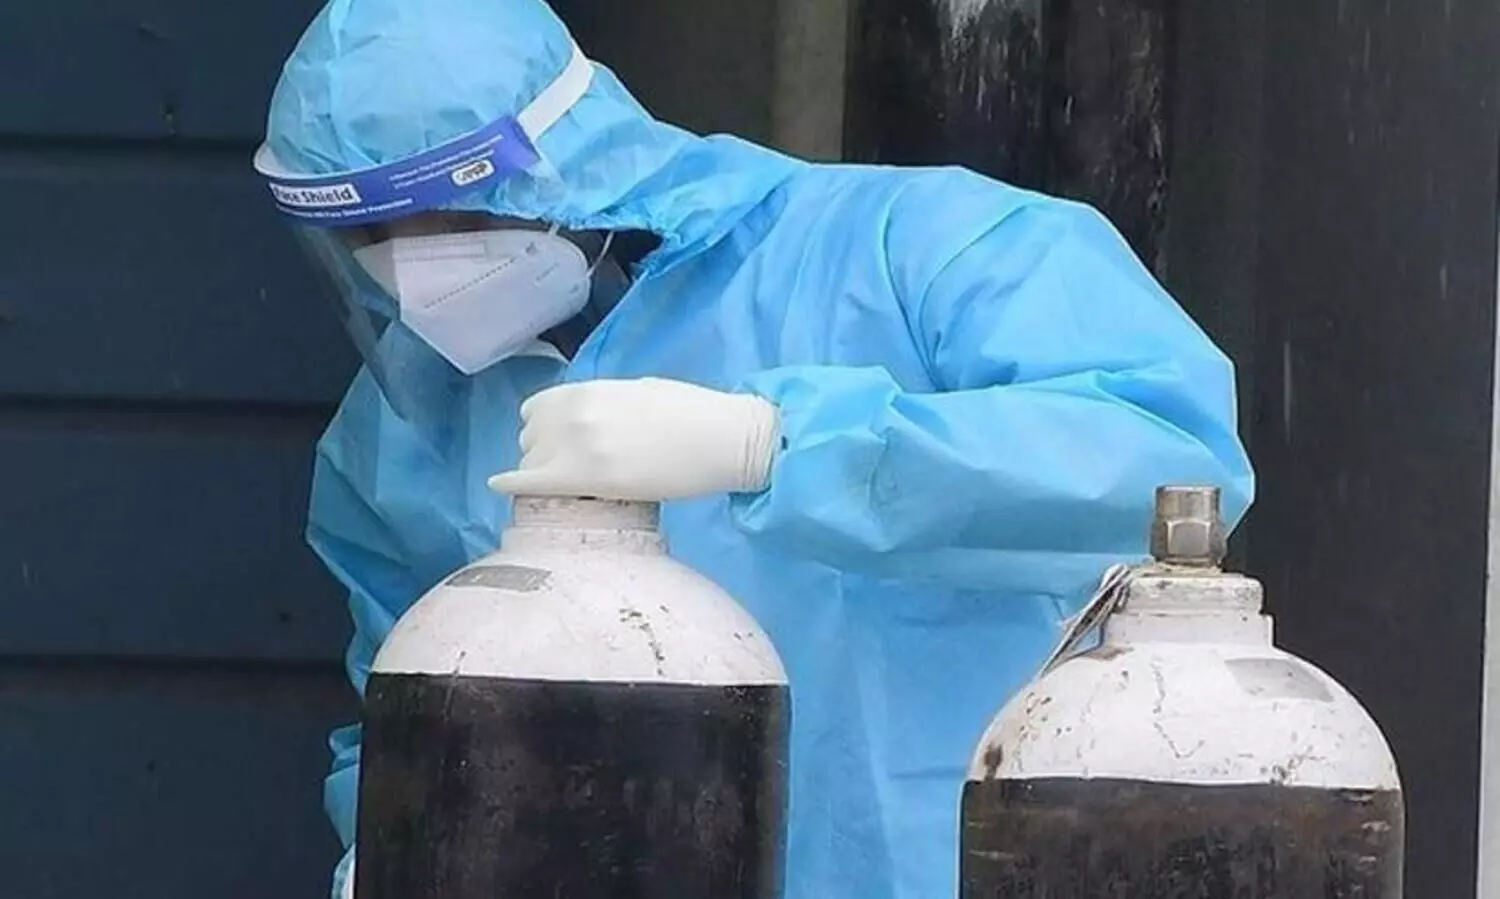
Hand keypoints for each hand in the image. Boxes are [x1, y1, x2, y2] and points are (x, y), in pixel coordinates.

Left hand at [487, 377, 780, 500]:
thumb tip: (592, 420)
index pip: (539, 408)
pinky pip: (530, 481)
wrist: (720, 437)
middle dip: (542, 450)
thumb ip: (606, 404)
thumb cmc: (693, 411)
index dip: (544, 427)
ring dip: (541, 470)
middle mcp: (575, 413)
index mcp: (590, 390)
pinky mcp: (586, 478)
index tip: (554, 441)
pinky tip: (500, 486)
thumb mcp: (640, 392)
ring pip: (531, 460)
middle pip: (531, 437)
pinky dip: (510, 483)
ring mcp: (578, 446)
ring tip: (560, 483)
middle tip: (564, 466)